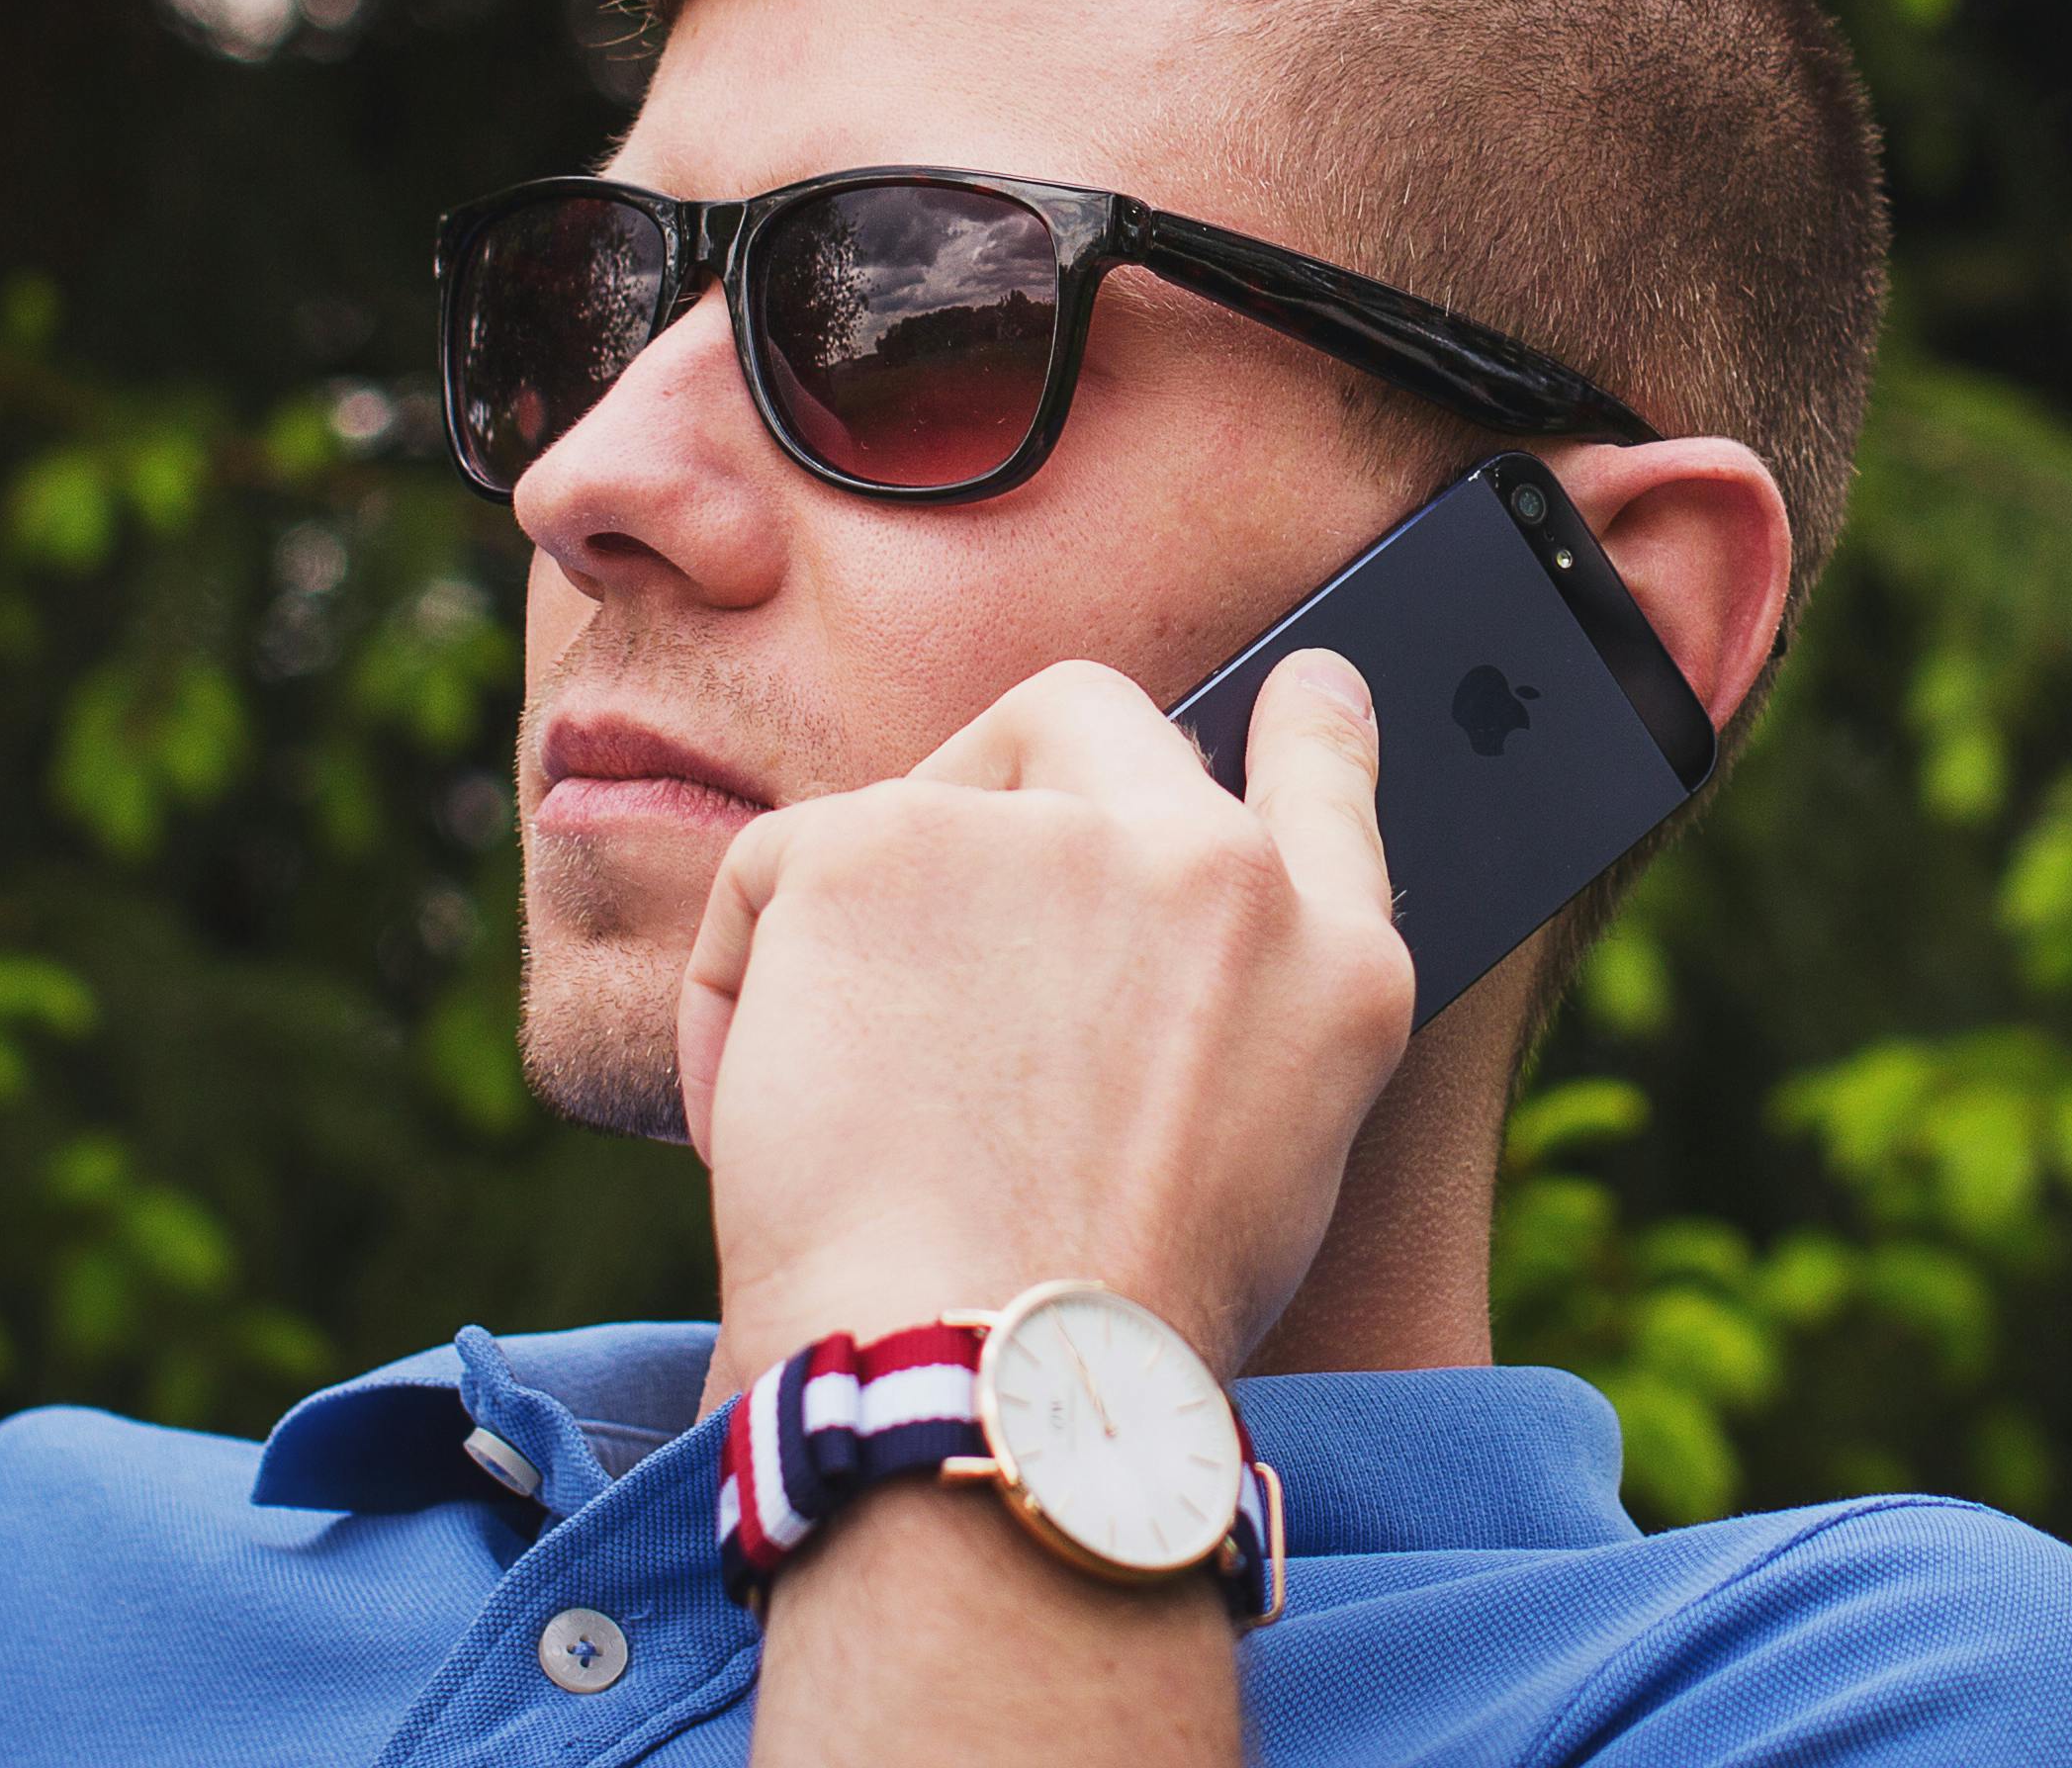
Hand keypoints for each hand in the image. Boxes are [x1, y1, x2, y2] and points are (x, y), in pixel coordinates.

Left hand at [680, 647, 1413, 1382]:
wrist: (993, 1381)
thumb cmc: (1097, 1339)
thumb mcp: (1263, 1178)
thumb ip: (1230, 1028)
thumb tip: (1123, 982)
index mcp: (1331, 966)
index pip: (1329, 781)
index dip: (1309, 727)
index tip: (1305, 689)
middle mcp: (1216, 869)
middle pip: (1090, 720)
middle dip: (993, 787)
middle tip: (922, 934)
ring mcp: (1059, 837)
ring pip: (912, 808)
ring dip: (857, 936)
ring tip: (842, 1113)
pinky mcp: (888, 841)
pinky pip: (776, 869)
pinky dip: (740, 984)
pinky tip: (758, 1112)